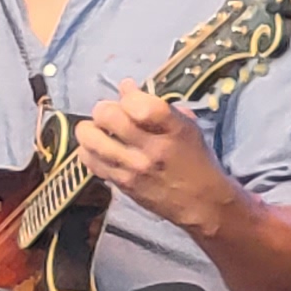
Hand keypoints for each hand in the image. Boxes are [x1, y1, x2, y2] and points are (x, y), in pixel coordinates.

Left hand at [75, 81, 240, 236]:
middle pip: (107, 116)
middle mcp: (150, 149)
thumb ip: (156, 105)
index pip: (138, 103)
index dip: (128, 95)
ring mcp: (132, 169)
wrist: (202, 203)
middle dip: (104, 109)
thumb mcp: (186, 126)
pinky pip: (89, 161)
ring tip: (100, 130)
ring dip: (90, 129)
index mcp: (172, 129)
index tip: (130, 96)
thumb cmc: (196, 159)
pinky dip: (88, 150)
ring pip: (90, 139)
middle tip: (110, 113)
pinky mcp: (120, 184)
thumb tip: (125, 87)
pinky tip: (99, 148)